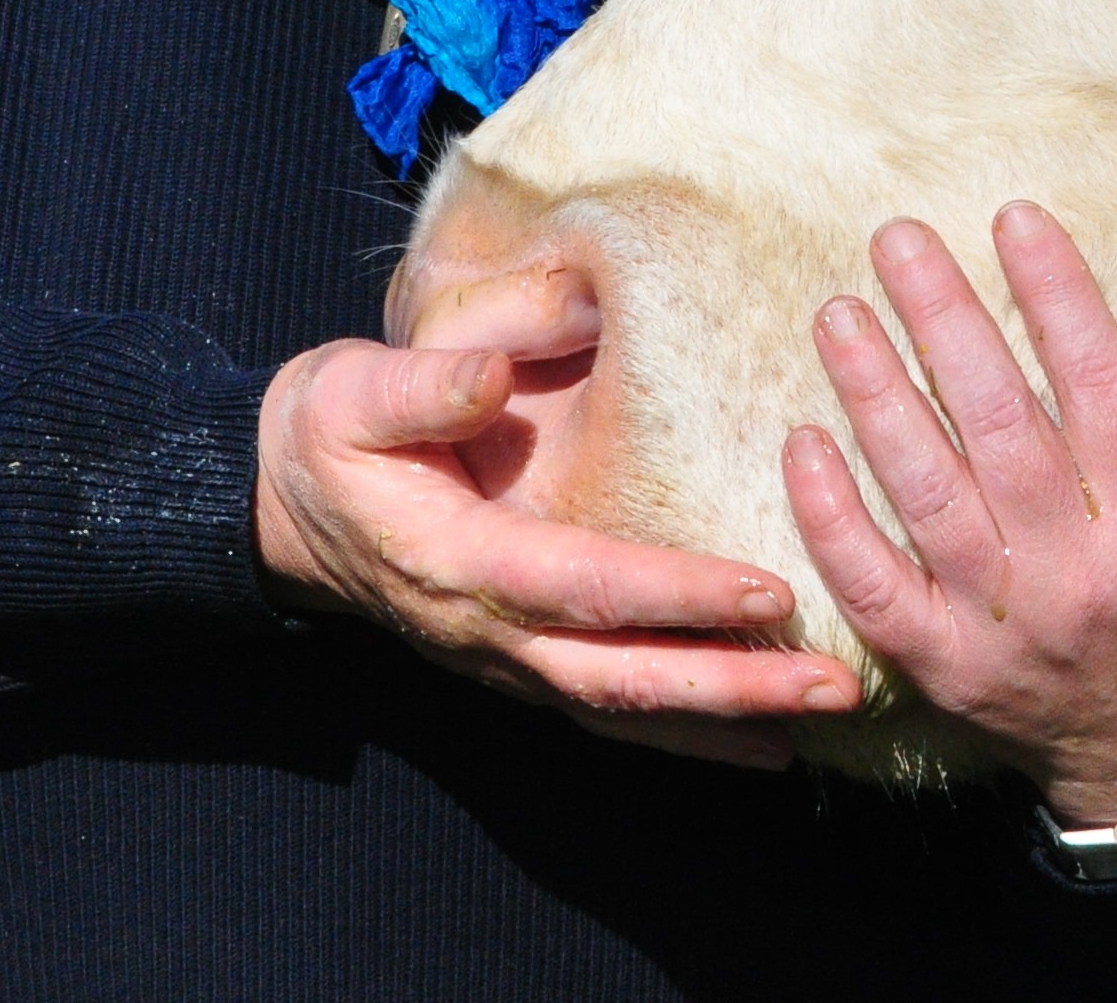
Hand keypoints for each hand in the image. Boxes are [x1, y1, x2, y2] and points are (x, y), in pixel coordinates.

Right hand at [257, 272, 858, 766]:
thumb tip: (491, 374)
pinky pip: (611, 709)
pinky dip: (686, 732)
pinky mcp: (520, 664)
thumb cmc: (330, 433)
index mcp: (458, 562)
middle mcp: (487, 632)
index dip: (675, 595)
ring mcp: (503, 660)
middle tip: (836, 686)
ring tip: (824, 720)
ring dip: (724, 723)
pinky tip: (763, 742)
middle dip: (733, 688)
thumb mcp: (352, 393)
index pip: (584, 587)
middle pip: (621, 678)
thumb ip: (421, 385)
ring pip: (622, 711)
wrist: (280, 502)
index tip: (768, 592)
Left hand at [786, 204, 1116, 828]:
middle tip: (897, 241)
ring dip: (875, 399)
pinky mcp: (946, 669)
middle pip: (997, 426)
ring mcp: (1003, 625)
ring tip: (839, 316)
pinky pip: (875, 588)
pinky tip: (804, 444)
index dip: (1056, 296)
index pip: (1098, 385)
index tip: (1015, 218)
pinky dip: (832, 520)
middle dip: (943, 323)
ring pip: (924, 495)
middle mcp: (1077, 573)